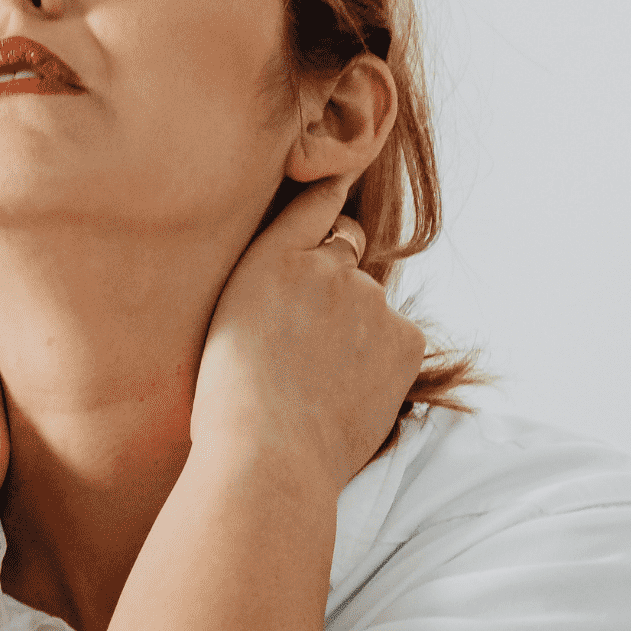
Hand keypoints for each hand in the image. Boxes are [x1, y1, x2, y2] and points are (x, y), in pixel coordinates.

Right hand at [191, 176, 427, 491]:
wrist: (266, 454)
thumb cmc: (227, 400)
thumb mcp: (225, 319)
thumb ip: (269, 278)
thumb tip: (316, 257)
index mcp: (270, 258)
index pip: (315, 202)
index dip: (329, 191)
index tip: (338, 175)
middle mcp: (326, 265)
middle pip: (345, 257)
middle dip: (333, 283)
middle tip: (300, 339)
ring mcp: (371, 301)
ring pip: (369, 306)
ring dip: (353, 329)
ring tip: (315, 380)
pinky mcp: (404, 338)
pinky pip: (394, 339)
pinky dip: (377, 361)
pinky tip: (343, 393)